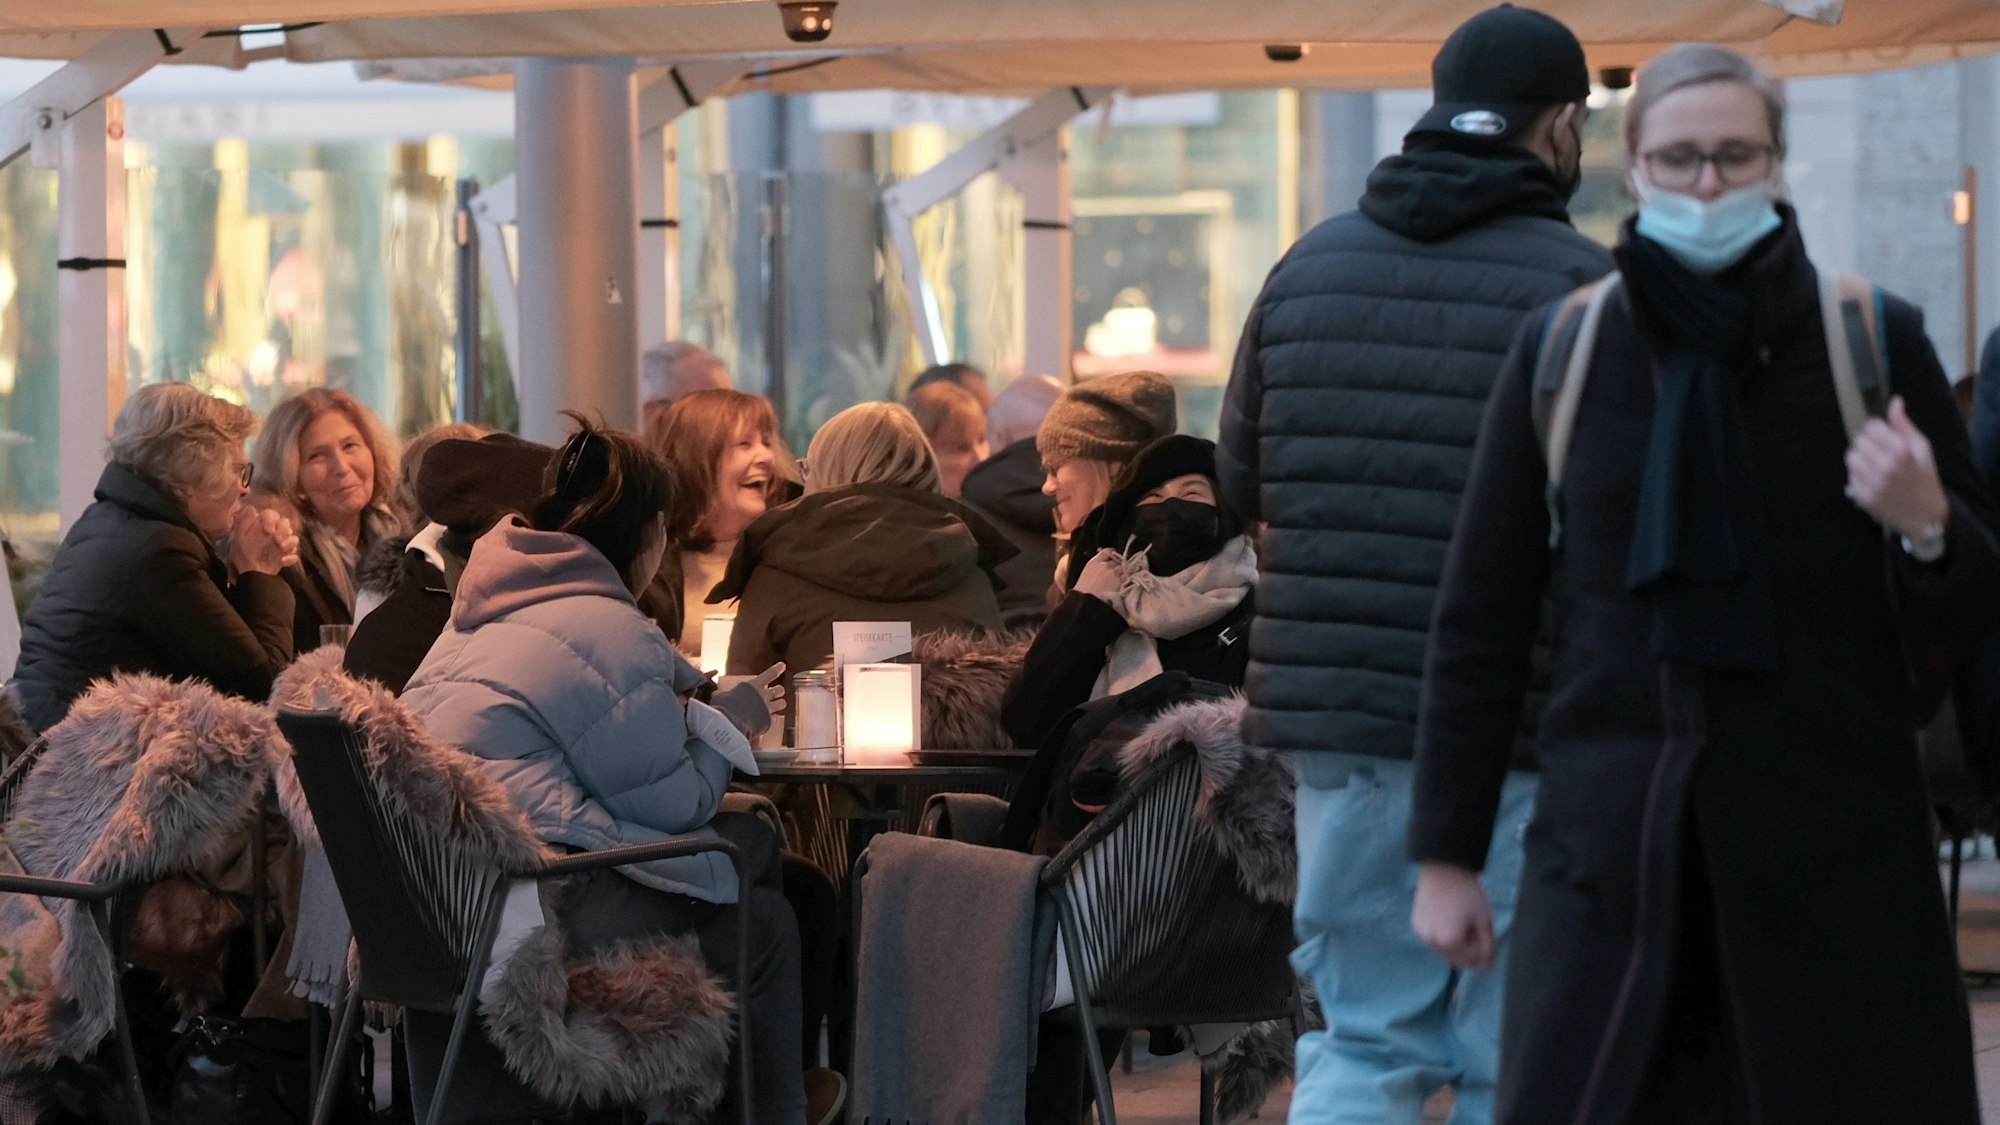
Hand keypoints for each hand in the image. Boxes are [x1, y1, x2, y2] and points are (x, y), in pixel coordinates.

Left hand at [230, 507, 298, 575]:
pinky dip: (291, 557)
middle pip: (285, 523)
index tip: (268, 530)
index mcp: (261, 526)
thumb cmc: (243, 555)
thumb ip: (243, 522)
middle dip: (283, 530)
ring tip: (281, 550)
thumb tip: (252, 508)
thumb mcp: (239, 538)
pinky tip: (282, 562)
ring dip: (289, 543)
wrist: (252, 575)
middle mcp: (273, 532)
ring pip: (293, 537)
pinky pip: (295, 553)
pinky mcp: (287, 555)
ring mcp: (281, 544)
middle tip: (277, 540)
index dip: (271, 520)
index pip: (272, 514)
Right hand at [719, 661, 787, 718]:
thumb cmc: (725, 707)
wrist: (731, 725)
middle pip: (780, 689)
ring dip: (779, 704)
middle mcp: (764, 695)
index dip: (777, 669)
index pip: (770, 674)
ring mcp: (768, 708)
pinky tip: (769, 720)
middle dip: (778, 691)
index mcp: (754, 685)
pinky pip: (776, 718)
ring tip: (775, 706)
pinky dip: (774, 718)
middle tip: (774, 692)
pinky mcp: (768, 722)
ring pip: (782, 703)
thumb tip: (717, 694)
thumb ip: (723, 694)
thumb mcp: (722, 696)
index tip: (782, 666)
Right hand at [1073, 550, 1126, 601]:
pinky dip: (1127, 580)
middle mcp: (1104, 565)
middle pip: (1118, 561)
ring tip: (1121, 581)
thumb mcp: (1086, 575)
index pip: (1108, 551)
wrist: (1085, 604)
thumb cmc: (1083, 593)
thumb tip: (1105, 566)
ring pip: (1124, 569)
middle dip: (1118, 566)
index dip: (1114, 554)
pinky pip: (1128, 578)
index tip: (1116, 558)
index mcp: (1094, 562)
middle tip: (1118, 574)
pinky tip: (1124, 585)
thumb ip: (1096, 568)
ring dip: (1124, 574)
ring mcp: (1113, 573)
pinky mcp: (1120, 582)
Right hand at [1412, 863, 1495, 970]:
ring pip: (1444, 951)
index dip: (1484, 951)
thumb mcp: (1483, 920)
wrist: (1444, 868)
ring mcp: (1422, 934)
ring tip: (1465, 925)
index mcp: (1450, 942)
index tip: (1488, 936)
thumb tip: (1488, 967)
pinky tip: (1451, 921)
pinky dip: (1444, 938)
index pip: (1472, 960)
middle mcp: (1432, 942)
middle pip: (1456, 960)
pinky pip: (1433, 940)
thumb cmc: (1468, 893)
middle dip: (1470, 952)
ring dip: (1456, 946)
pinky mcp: (1417, 924)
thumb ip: (1487, 946)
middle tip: (1477, 932)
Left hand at [1846, 397, 1950, 539]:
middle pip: (1859, 441)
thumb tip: (1894, 401)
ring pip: (1851, 457)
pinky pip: (1850, 476)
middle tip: (1879, 451)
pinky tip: (1872, 478)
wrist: (1925, 514)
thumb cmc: (1925, 477)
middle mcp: (1885, 466)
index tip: (1884, 436)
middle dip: (1868, 443)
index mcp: (1902, 451)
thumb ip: (1904, 425)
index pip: (1871, 427)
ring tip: (1874, 464)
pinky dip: (1858, 475)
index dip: (1877, 429)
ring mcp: (1873, 483)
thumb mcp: (1922, 448)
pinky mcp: (1863, 497)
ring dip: (1860, 457)